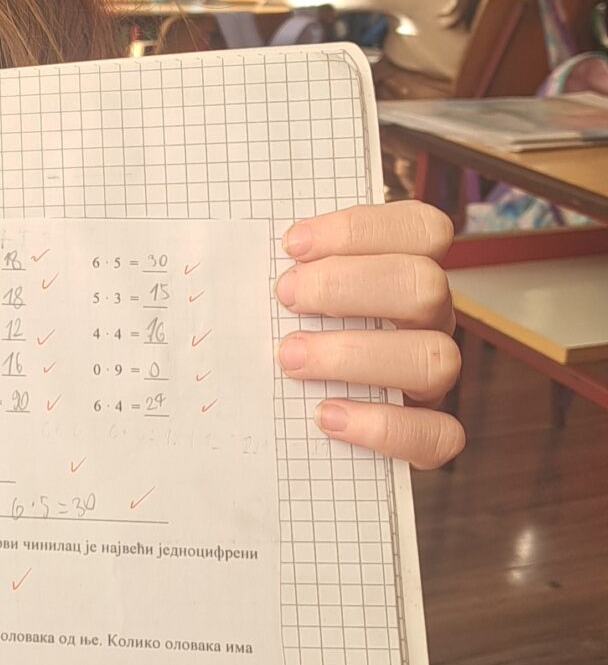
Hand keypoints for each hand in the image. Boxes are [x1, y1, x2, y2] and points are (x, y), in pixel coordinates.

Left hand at [274, 202, 461, 468]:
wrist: (287, 421)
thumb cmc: (284, 328)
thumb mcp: (282, 291)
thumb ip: (275, 267)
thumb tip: (227, 249)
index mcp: (405, 270)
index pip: (421, 230)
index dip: (362, 230)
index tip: (292, 245)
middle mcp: (428, 319)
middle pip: (426, 286)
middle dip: (350, 286)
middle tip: (286, 296)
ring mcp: (433, 376)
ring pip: (436, 358)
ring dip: (356, 355)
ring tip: (291, 358)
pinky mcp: (431, 434)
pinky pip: (438, 434)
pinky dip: (383, 427)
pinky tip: (326, 416)